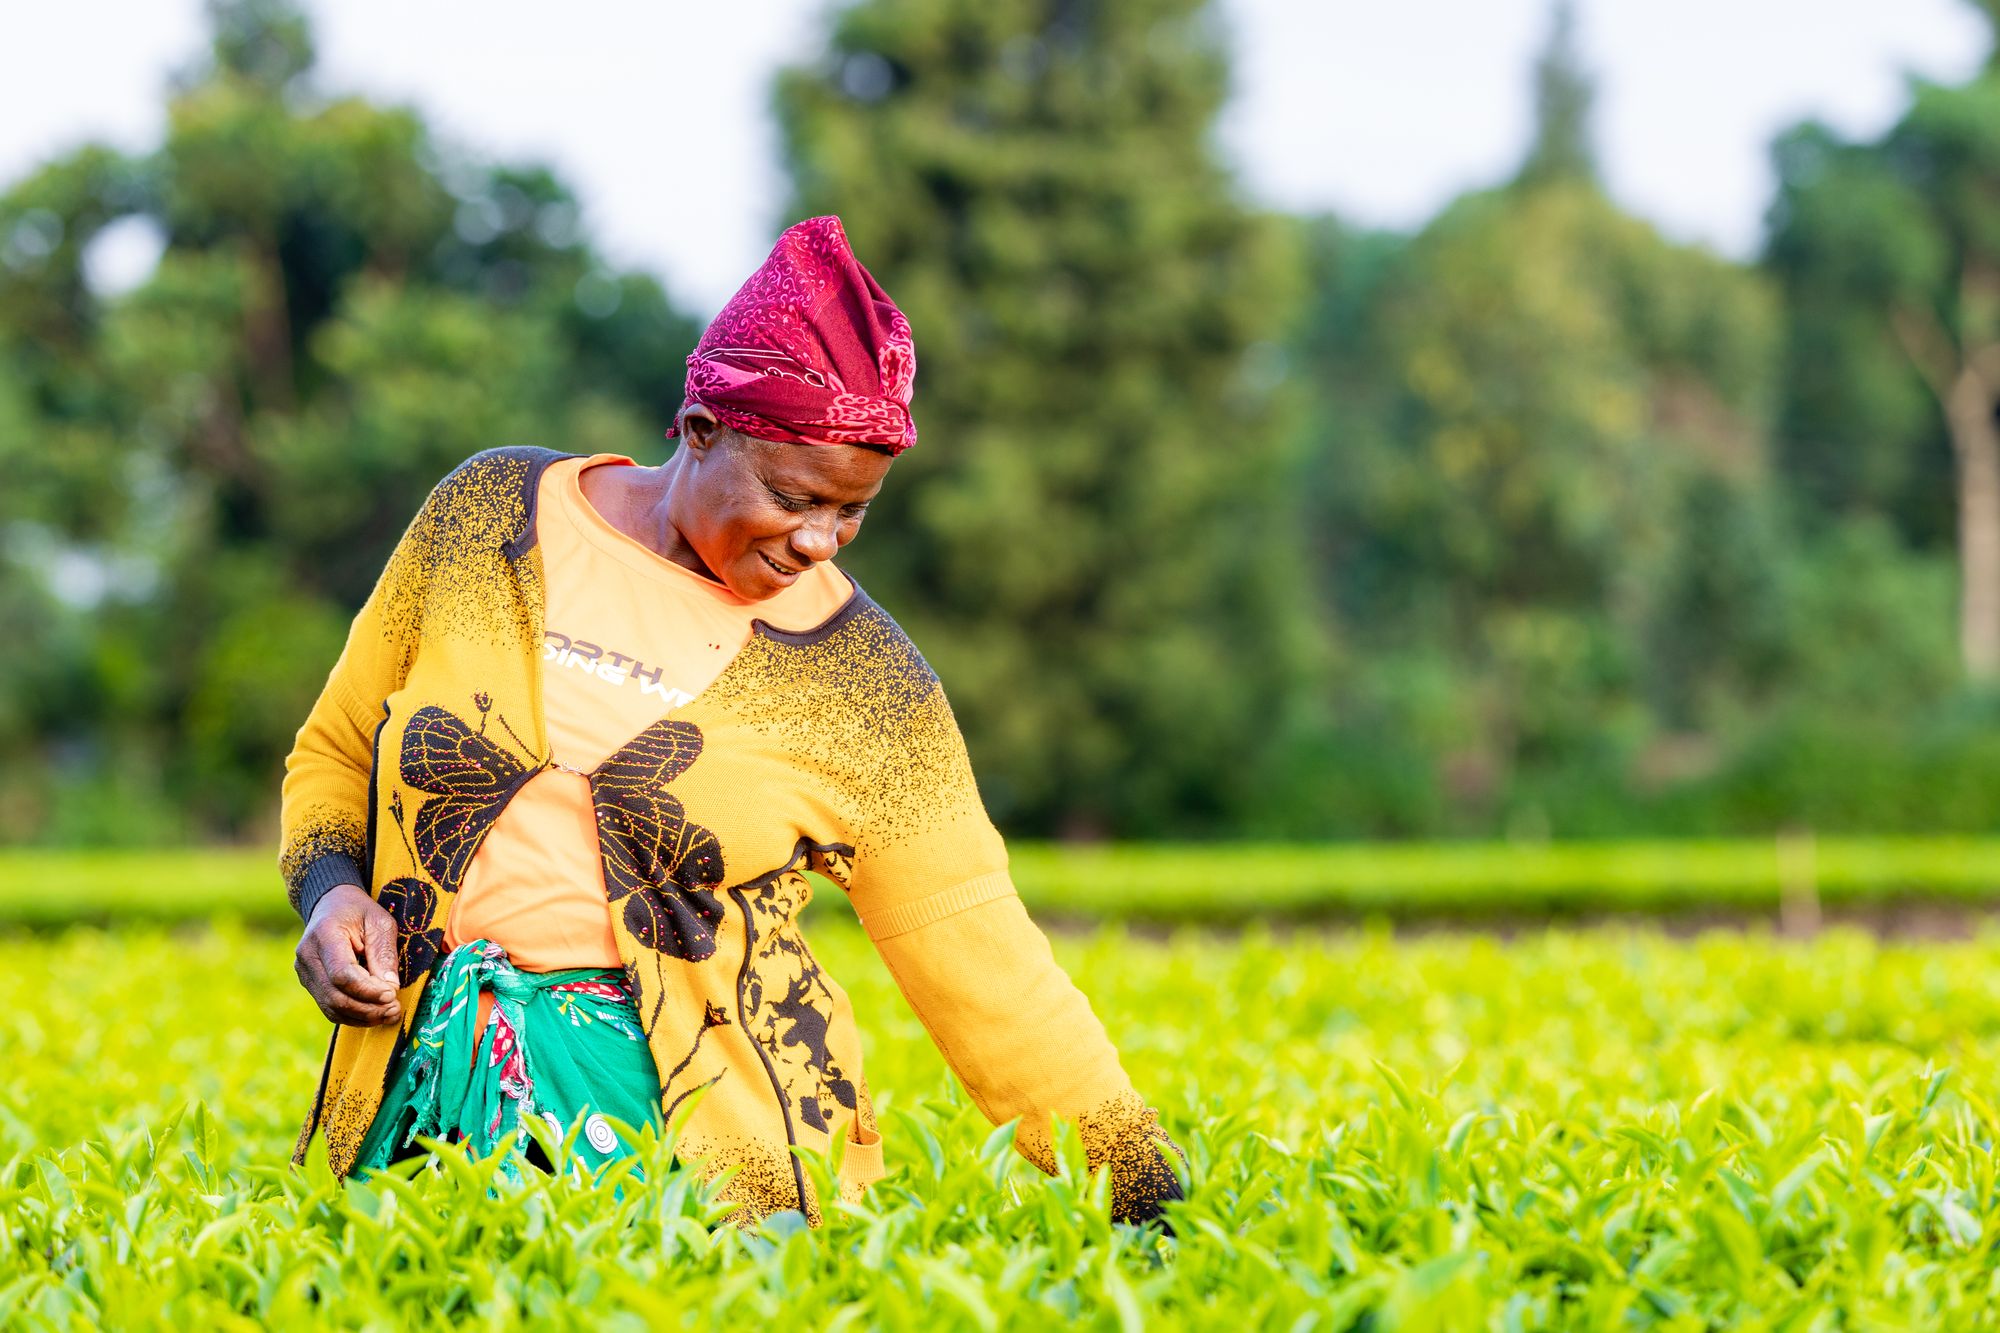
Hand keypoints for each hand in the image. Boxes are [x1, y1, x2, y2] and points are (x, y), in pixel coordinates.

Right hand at [295, 883, 403, 1025]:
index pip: (341, 974)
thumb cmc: (359, 911)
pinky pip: (330, 1008)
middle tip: (395, 1009)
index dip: (367, 990)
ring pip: (331, 1007)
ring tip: (390, 1014)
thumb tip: (391, 988)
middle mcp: (307, 956)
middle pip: (335, 996)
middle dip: (367, 1008)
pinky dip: (353, 1016)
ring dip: (362, 1017)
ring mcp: (304, 972)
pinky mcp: (309, 983)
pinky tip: (375, 1014)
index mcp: (324, 935)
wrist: (331, 905)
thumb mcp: (380, 922)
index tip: (392, 994)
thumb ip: (384, 953)